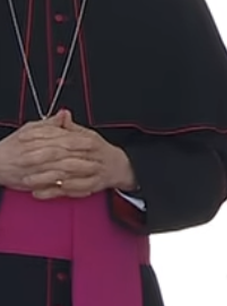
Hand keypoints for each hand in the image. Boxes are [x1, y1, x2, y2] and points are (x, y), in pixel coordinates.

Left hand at [8, 111, 135, 198]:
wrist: (121, 167)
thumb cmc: (101, 150)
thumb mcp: (88, 134)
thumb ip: (71, 127)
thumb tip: (62, 114)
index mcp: (91, 142)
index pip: (69, 141)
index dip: (49, 143)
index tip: (31, 145)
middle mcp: (94, 157)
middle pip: (67, 160)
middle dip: (46, 163)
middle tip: (27, 164)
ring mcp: (94, 173)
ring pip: (70, 176)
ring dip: (49, 179)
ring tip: (30, 180)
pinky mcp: (94, 186)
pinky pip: (75, 189)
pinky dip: (59, 191)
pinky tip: (44, 191)